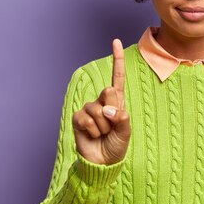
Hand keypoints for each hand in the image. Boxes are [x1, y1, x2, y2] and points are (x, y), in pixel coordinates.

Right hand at [72, 38, 130, 164]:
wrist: (102, 162)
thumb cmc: (116, 145)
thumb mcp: (125, 132)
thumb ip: (121, 119)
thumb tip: (108, 110)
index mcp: (117, 101)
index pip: (117, 76)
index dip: (117, 59)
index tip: (115, 41)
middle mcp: (103, 101)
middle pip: (109, 92)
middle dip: (113, 112)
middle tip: (112, 127)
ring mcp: (89, 109)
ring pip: (97, 110)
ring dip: (103, 127)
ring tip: (103, 134)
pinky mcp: (78, 118)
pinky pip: (85, 119)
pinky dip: (92, 131)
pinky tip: (92, 136)